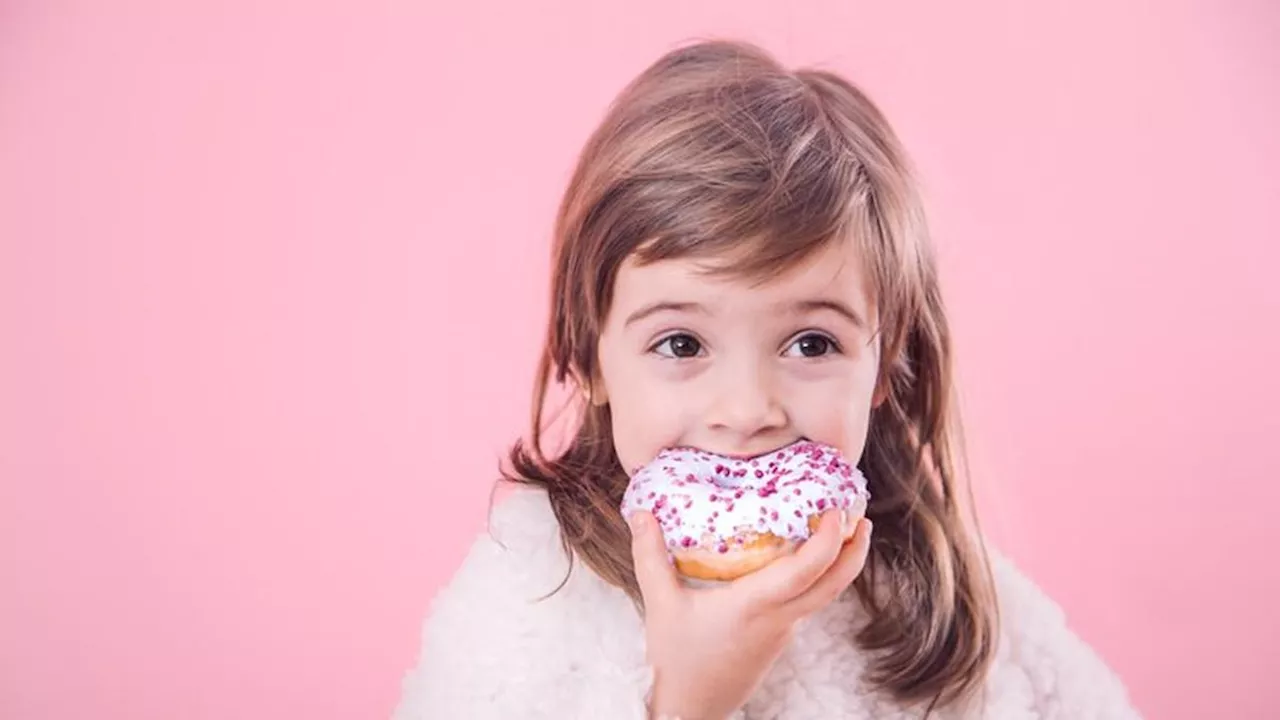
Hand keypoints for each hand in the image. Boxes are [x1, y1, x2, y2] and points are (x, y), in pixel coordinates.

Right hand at [629, 509, 872, 719]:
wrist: (689, 711)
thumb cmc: (676, 660)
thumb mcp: (660, 604)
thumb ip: (650, 555)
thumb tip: (640, 511)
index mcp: (756, 606)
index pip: (807, 571)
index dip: (828, 539)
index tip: (834, 510)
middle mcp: (779, 618)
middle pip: (834, 585)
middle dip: (854, 550)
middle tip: (859, 515)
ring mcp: (783, 632)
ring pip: (824, 594)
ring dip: (837, 563)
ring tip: (834, 529)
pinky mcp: (778, 639)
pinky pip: (806, 603)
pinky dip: (815, 577)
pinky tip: (799, 560)